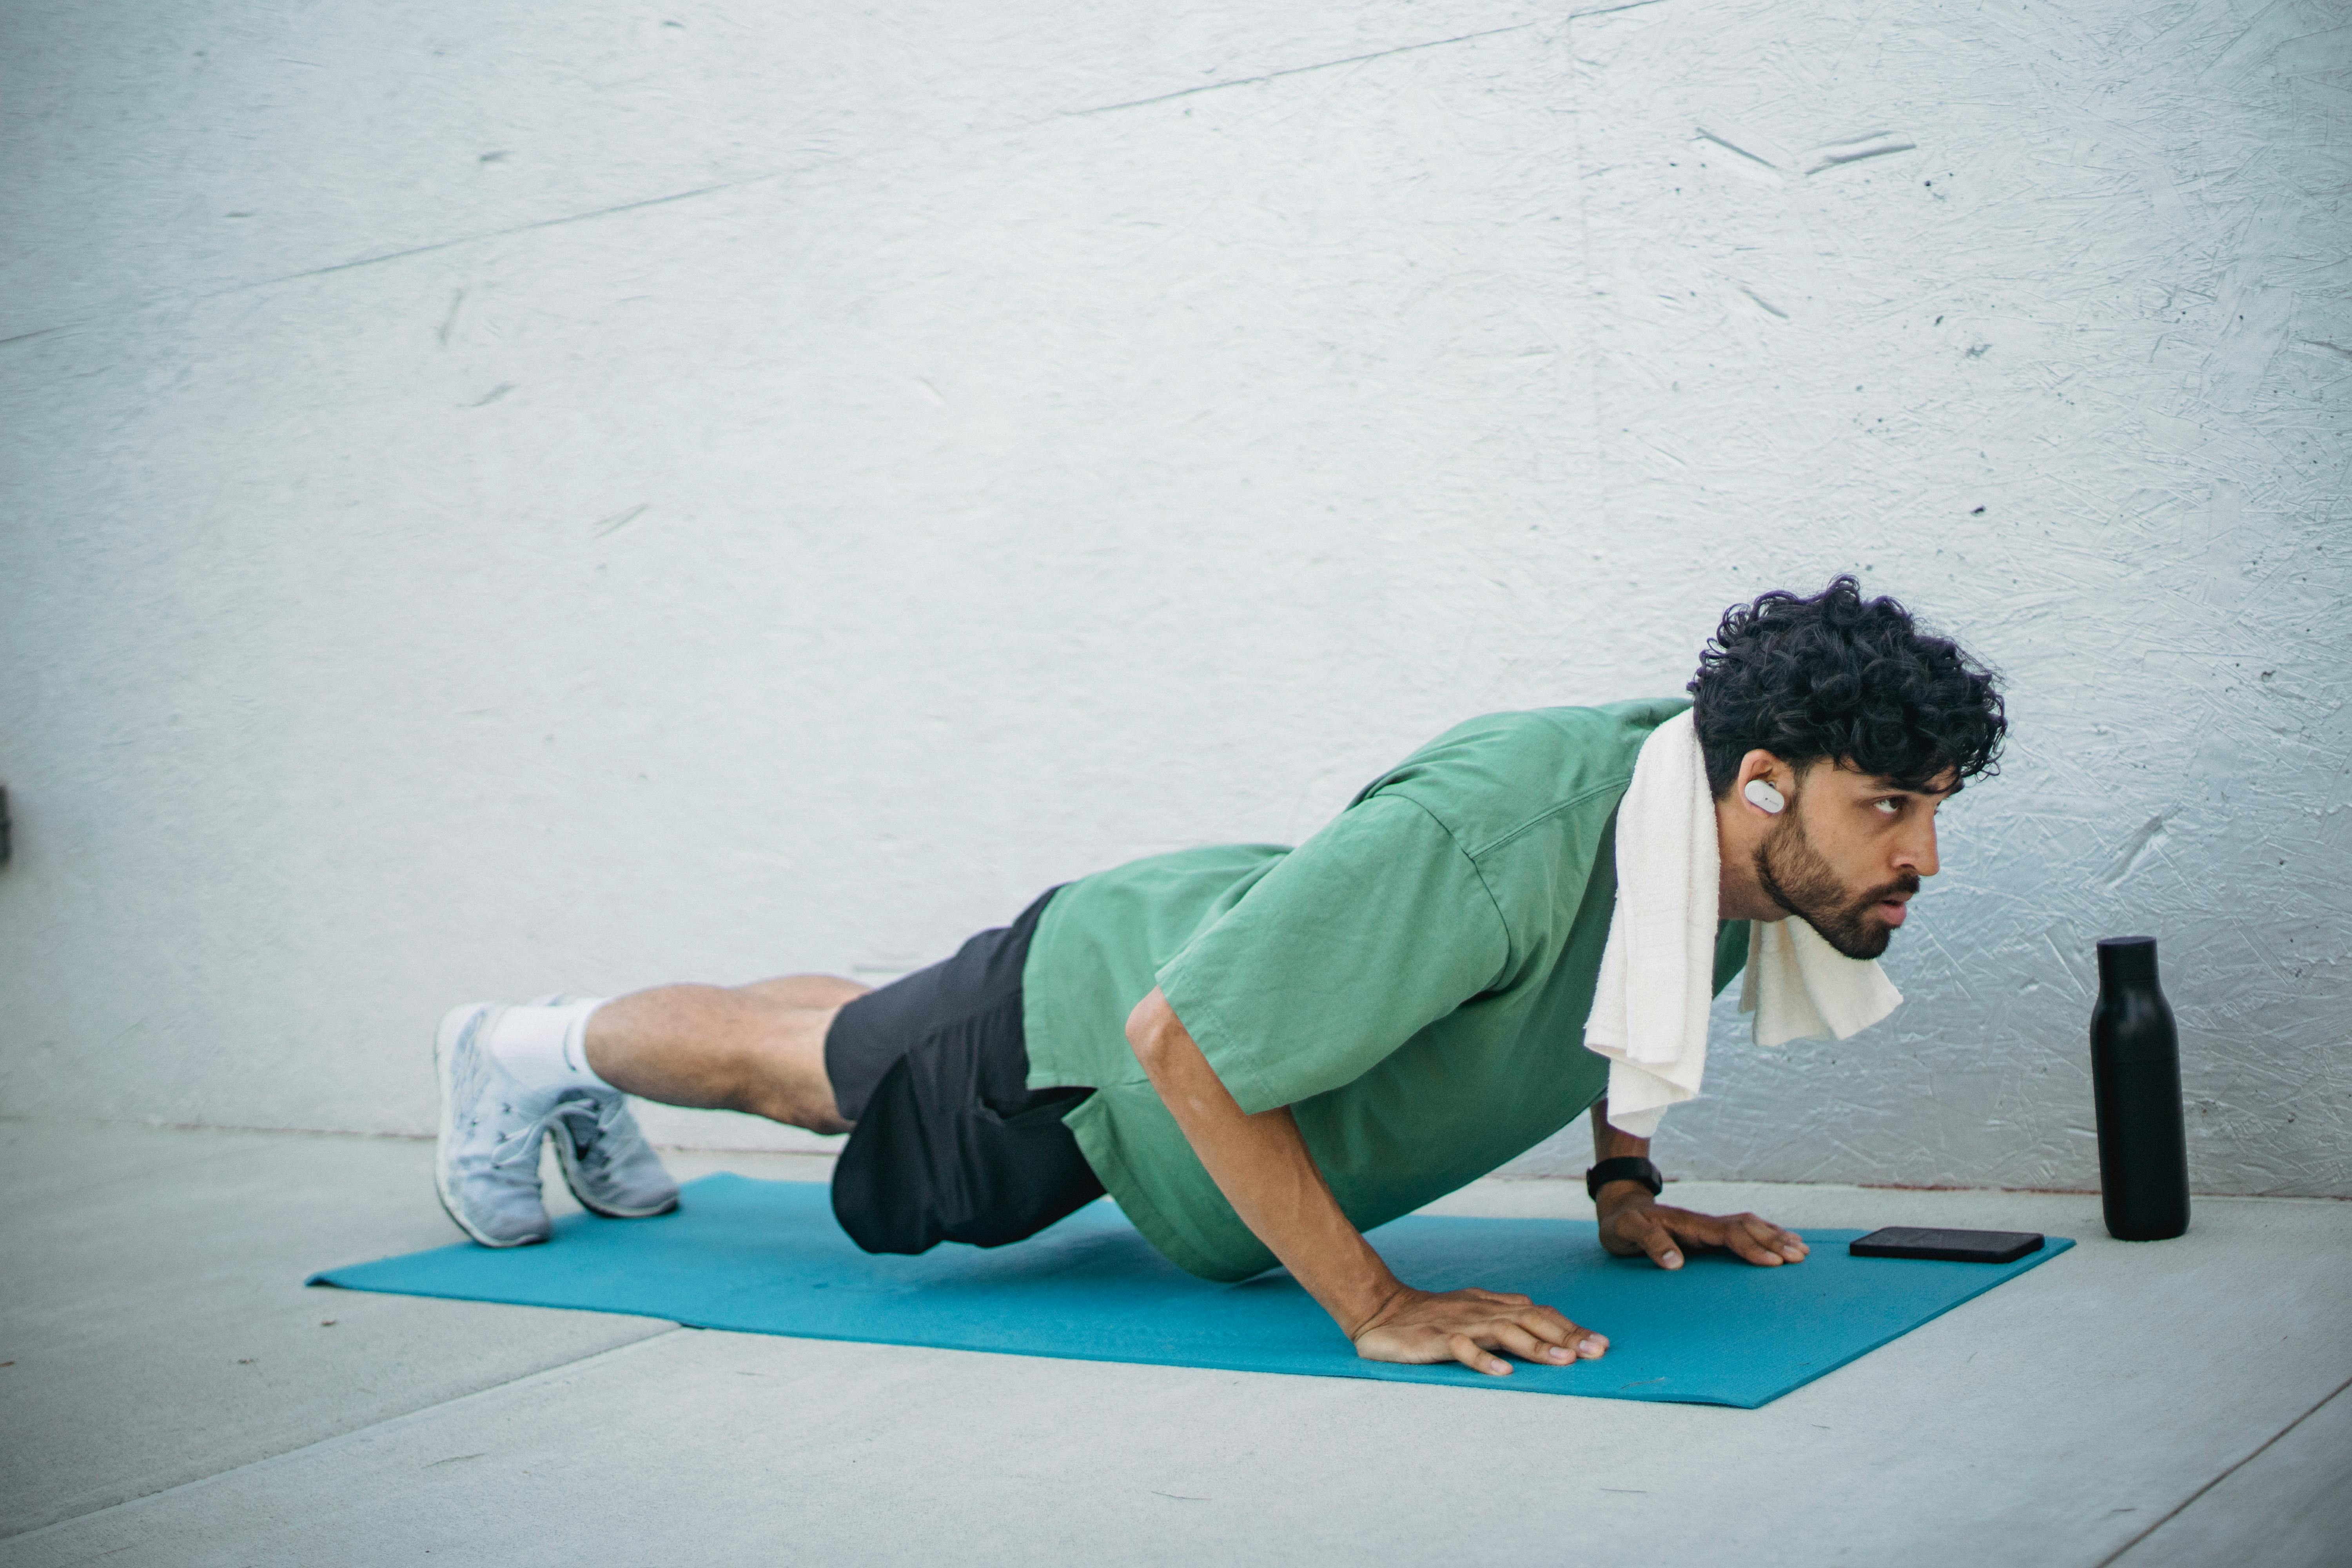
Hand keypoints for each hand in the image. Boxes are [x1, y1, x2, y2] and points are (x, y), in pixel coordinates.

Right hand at [1348, 1285, 1608, 1375]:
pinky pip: (1462, 1348)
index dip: (1571, 1327)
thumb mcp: (1471, 1310)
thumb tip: (1538, 1312)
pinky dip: (1484, 1359)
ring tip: (1564, 1360)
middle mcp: (1482, 1312)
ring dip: (1536, 1346)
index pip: (1539, 1314)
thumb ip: (1503, 1312)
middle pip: (1531, 1320)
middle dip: (1567, 1336)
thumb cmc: (1429, 1315)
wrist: (1379, 1311)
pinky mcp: (1435, 1339)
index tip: (1601, 1344)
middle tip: (1597, 1352)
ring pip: (1504, 1331)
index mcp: (1492, 1306)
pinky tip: (1503, 1372)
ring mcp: (1459, 1325)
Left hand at [1596, 1189, 1808, 1269]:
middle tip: (1800, 1257)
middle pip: (1746, 1227)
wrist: (1620, 1208)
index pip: (1727, 1234)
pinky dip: (1765, 1234)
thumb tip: (1675, 1263)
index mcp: (1688, 1224)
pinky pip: (1743, 1230)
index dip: (1751, 1247)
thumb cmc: (1622, 1224)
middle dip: (1774, 1241)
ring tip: (1802, 1250)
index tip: (1774, 1261)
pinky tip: (1781, 1240)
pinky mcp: (1708, 1231)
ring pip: (1749, 1226)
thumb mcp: (1626, 1232)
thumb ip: (1649, 1243)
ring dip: (1775, 1236)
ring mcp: (1707, 1226)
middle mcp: (1703, 1223)